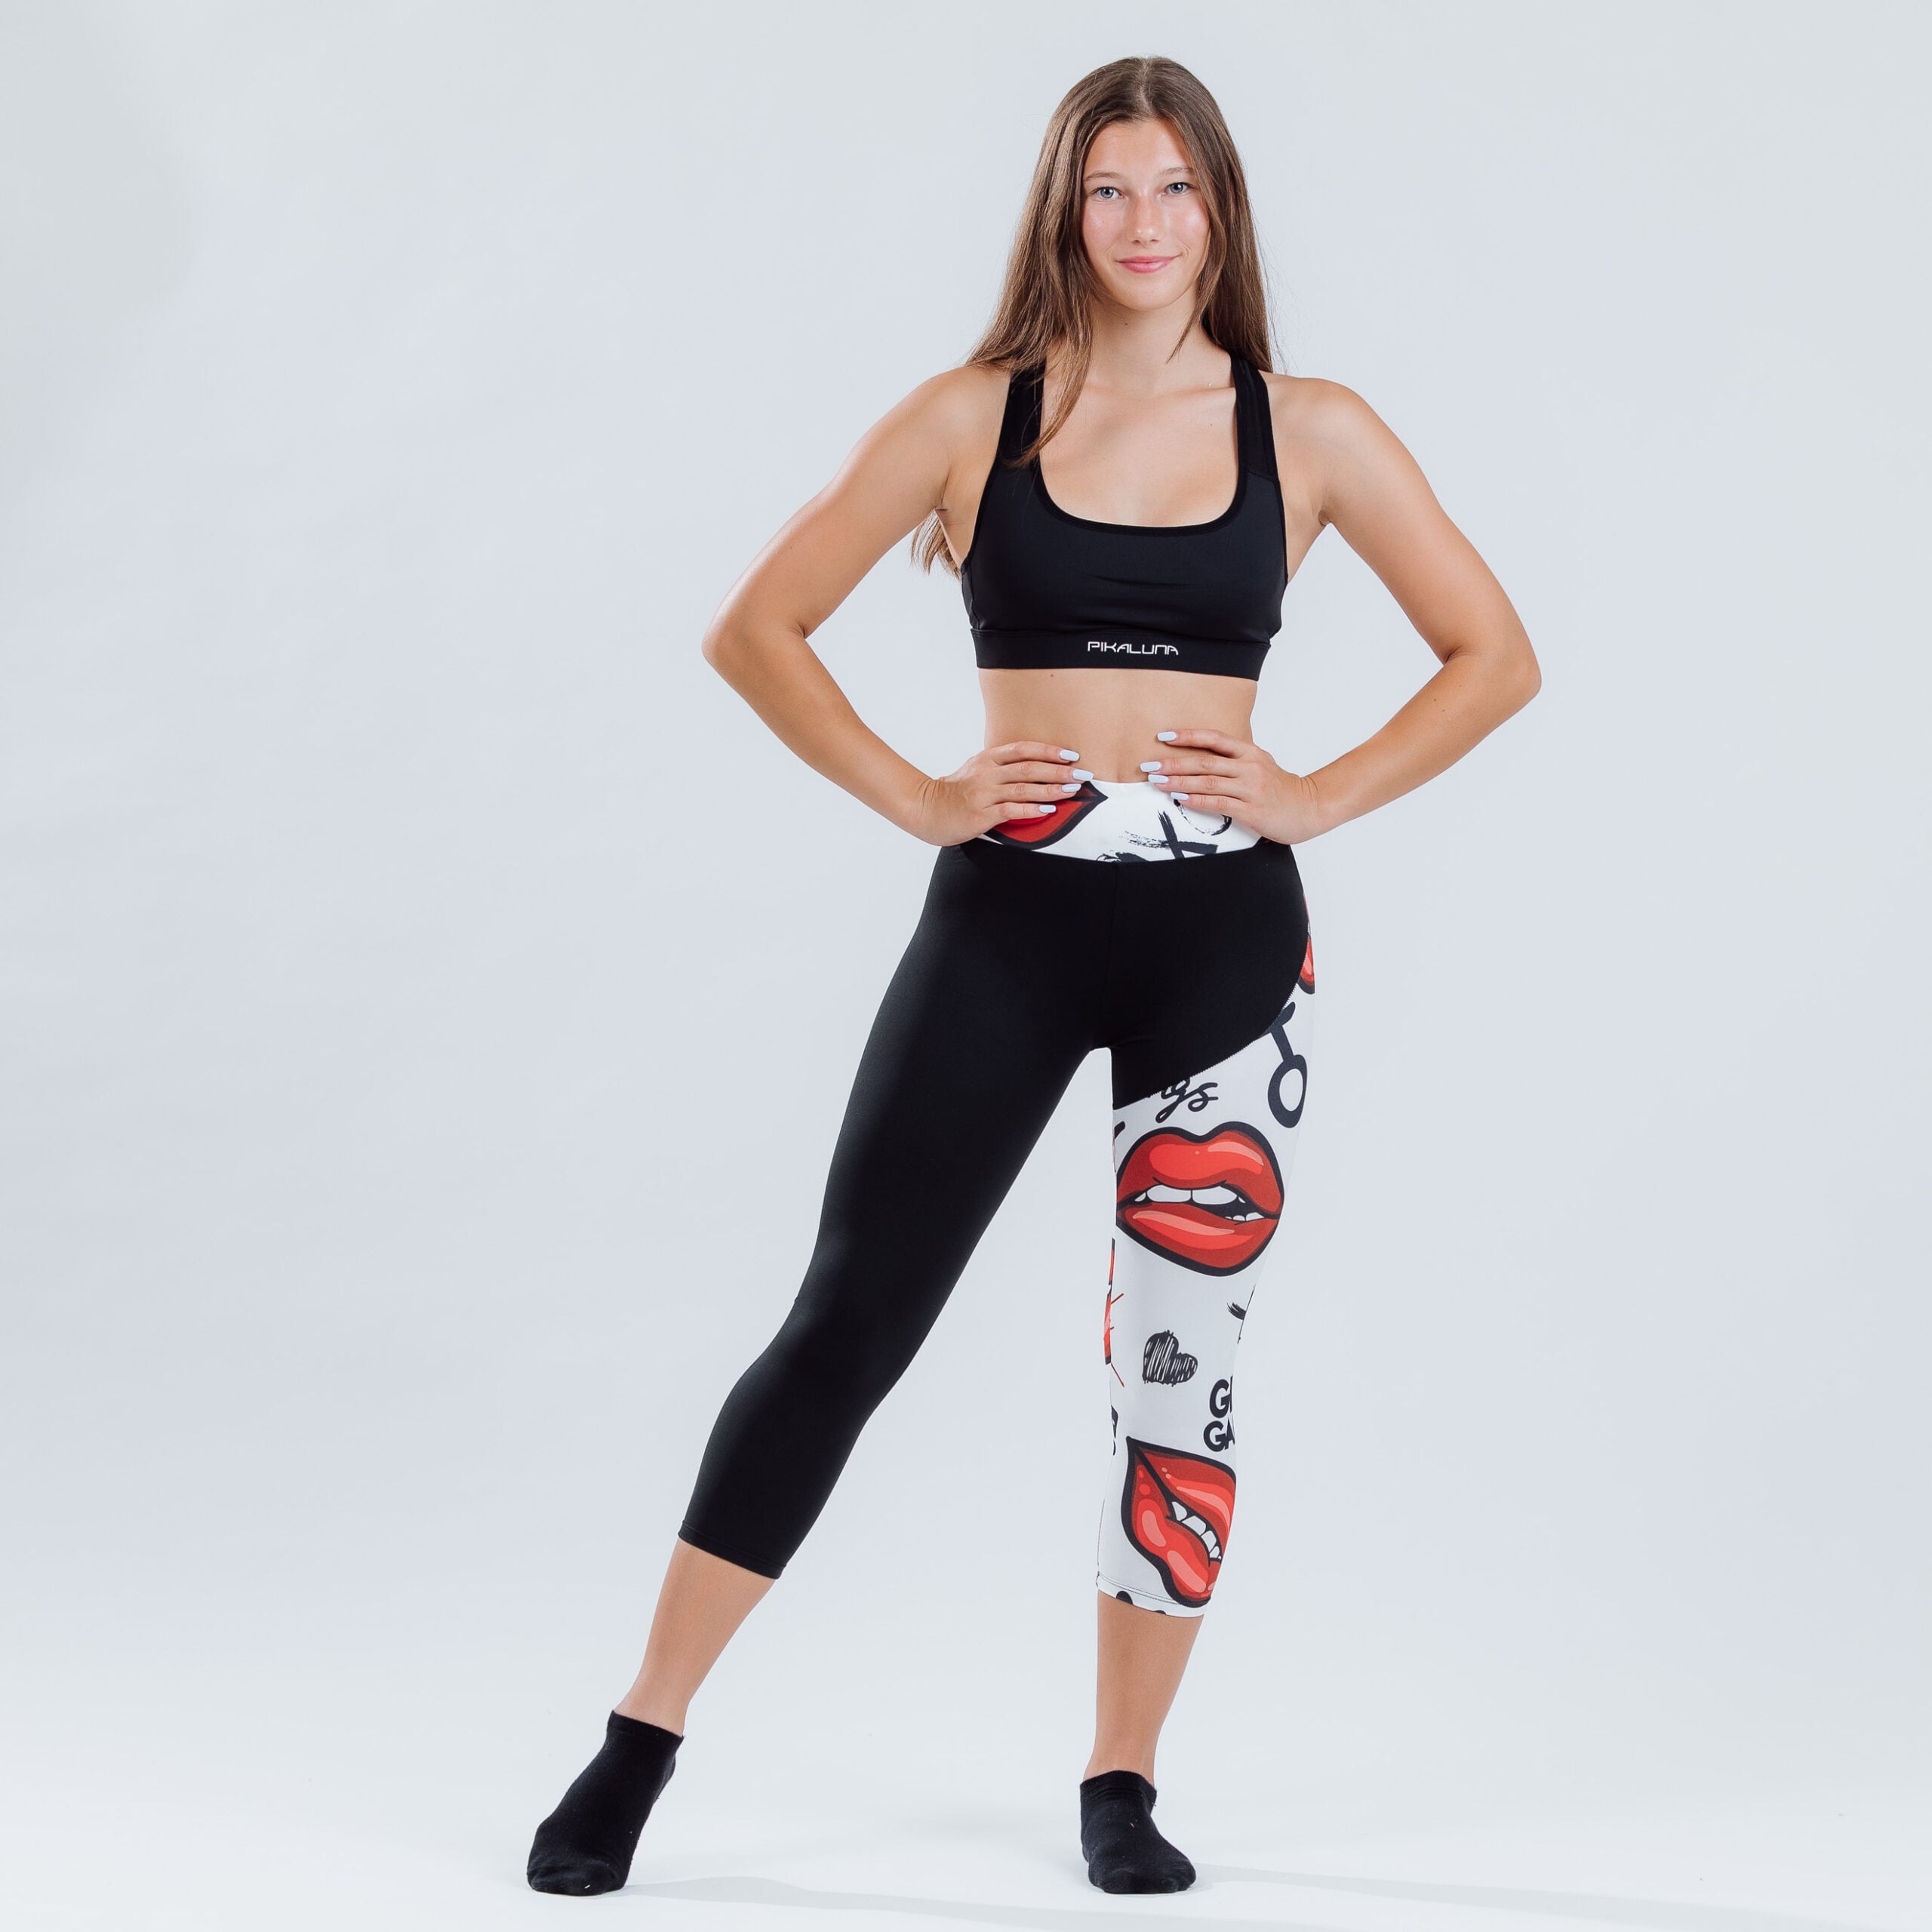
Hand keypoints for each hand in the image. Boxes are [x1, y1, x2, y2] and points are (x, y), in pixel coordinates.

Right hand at [906, 741, 1090, 845]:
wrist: (926, 809)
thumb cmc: (954, 793)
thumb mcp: (975, 771)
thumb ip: (1000, 768)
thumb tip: (1033, 769)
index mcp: (987, 759)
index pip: (1023, 749)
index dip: (1049, 751)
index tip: (1071, 755)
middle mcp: (986, 773)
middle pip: (1029, 767)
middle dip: (1059, 770)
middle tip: (1082, 774)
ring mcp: (983, 794)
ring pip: (1023, 788)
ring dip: (1051, 789)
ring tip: (1072, 790)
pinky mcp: (980, 815)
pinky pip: (1011, 810)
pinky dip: (1031, 809)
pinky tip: (1048, 810)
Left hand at [1141, 729, 1328, 844]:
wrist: (1311, 808)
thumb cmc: (1281, 789)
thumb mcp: (1260, 765)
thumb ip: (1234, 761)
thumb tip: (1200, 760)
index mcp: (1250, 753)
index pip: (1215, 738)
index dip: (1188, 736)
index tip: (1164, 736)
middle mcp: (1250, 767)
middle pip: (1205, 761)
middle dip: (1173, 762)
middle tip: (1149, 765)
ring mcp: (1251, 788)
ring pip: (1208, 782)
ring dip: (1178, 782)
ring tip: (1157, 781)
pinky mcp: (1252, 810)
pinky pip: (1218, 803)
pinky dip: (1196, 800)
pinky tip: (1180, 798)